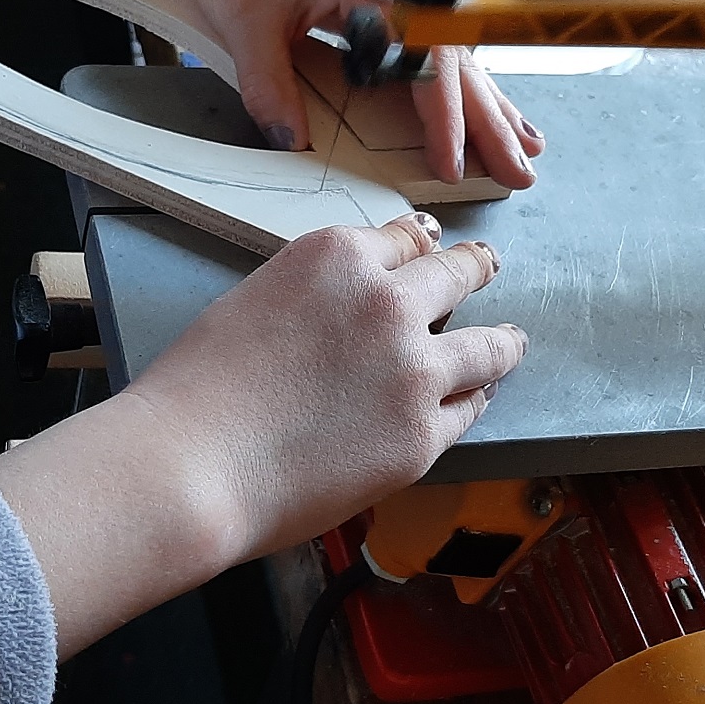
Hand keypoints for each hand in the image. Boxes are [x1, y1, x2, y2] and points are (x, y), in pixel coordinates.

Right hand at [126, 212, 528, 557]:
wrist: (192, 464)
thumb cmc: (199, 390)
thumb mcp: (256, 302)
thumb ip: (316, 296)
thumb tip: (346, 312)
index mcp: (337, 257)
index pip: (402, 239)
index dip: (420, 245)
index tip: (433, 245)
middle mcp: (387, 302)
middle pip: (457, 273)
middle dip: (476, 268)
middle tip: (488, 266)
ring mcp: (414, 370)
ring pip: (488, 344)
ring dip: (503, 340)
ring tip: (512, 341)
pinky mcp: (423, 434)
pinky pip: (469, 410)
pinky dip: (475, 400)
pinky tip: (478, 398)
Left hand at [177, 0, 544, 187]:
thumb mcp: (245, 24)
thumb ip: (270, 85)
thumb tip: (293, 143)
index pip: (424, 60)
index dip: (441, 118)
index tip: (452, 163)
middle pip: (455, 62)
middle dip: (490, 121)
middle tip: (522, 172)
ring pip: (454, 58)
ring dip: (489, 105)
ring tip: (528, 146)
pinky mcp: (384, 3)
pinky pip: (434, 52)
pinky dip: (461, 86)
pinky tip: (488, 107)